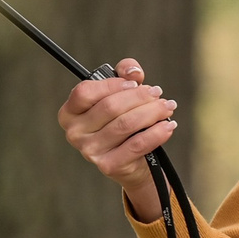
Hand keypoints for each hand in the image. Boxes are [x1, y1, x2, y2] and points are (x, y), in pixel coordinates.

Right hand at [58, 56, 174, 222]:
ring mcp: (90, 151)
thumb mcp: (119, 94)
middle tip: (157, 92)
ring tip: (167, 107)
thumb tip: (133, 72)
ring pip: (126, 124)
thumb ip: (123, 74)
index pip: (84, 92)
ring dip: (152, 112)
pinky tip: (168, 125)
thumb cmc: (120, 122)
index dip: (111, 84)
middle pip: (110, 107)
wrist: (129, 162)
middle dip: (139, 97)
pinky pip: (137, 144)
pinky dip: (157, 133)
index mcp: (70, 113)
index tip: (134, 83)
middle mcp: (75, 133)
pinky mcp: (109, 165)